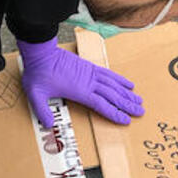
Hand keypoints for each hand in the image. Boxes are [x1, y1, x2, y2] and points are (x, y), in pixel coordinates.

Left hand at [17, 37, 143, 127]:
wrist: (41, 53)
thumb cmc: (38, 74)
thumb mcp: (35, 94)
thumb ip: (42, 110)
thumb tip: (48, 124)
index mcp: (79, 91)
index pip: (102, 104)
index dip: (115, 113)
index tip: (126, 120)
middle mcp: (89, 82)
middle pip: (113, 95)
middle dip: (127, 105)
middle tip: (141, 112)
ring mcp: (91, 73)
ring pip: (114, 85)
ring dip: (127, 93)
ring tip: (139, 100)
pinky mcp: (90, 67)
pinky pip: (109, 74)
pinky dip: (120, 79)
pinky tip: (128, 84)